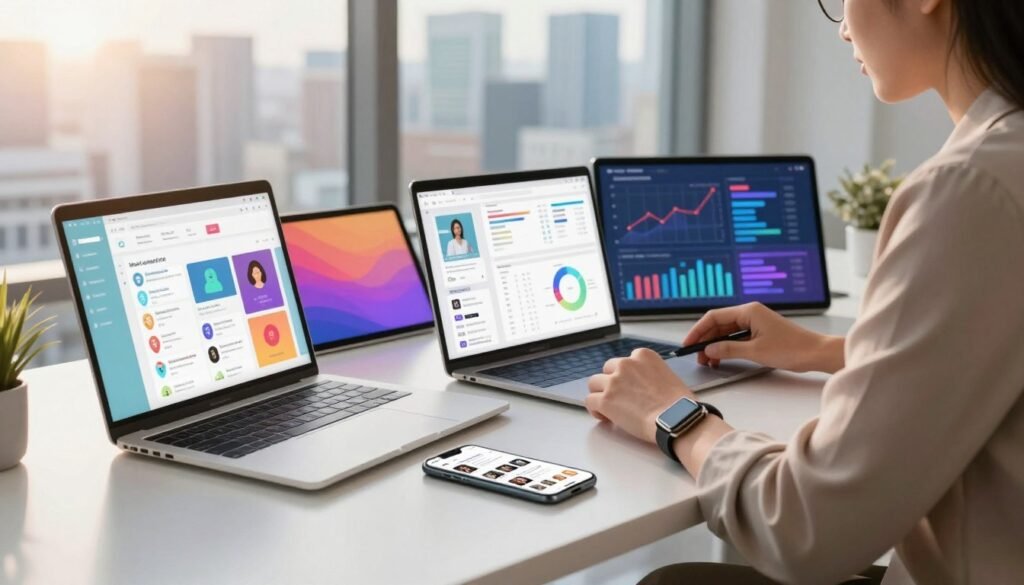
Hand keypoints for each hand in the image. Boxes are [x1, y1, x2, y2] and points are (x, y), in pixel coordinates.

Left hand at [586, 348, 693, 443]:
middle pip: (607, 369)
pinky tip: (604, 417)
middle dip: (610, 382)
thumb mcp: (668, 375)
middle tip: (618, 397)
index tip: (629, 387)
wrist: (676, 418)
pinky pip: (590, 401)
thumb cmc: (679, 404)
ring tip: (608, 408)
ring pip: (594, 383)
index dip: (625, 375)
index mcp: (643, 356)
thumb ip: (650, 374)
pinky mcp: (605, 400)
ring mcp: (613, 381)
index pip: (626, 361)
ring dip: (600, 394)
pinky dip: (595, 409)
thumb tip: (643, 387)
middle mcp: (626, 364)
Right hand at [684, 302, 844, 372]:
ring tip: (707, 361)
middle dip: (705, 340)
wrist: (815, 353)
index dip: (698, 331)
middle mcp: (750, 313)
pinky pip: (736, 337)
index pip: (714, 317)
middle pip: (718, 324)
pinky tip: (721, 359)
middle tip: (696, 356)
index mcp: (749, 311)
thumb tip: (708, 350)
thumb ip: (728, 349)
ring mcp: (755, 323)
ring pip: (726, 332)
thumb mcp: (755, 351)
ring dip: (715, 346)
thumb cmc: (792, 349)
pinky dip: (726, 347)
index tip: (688, 343)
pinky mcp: (759, 332)